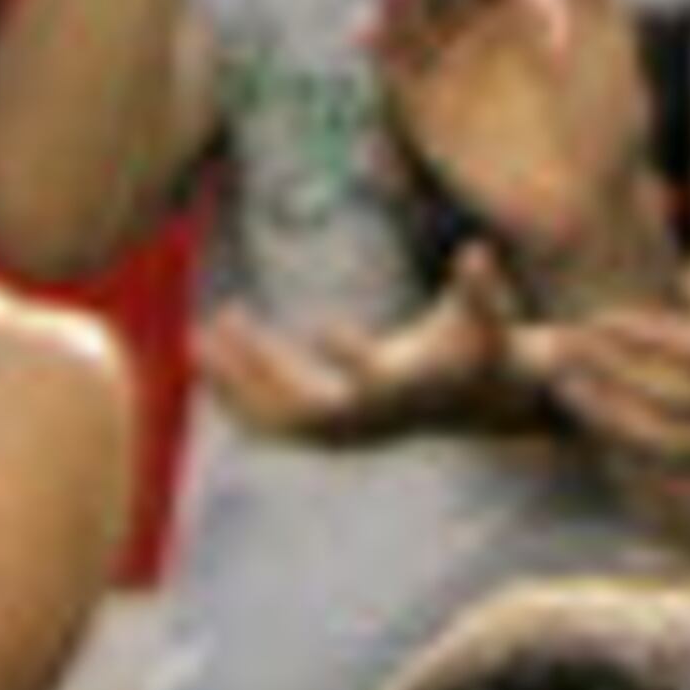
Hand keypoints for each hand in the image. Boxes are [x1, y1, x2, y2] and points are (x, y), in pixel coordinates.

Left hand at [193, 248, 527, 449]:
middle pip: (308, 406)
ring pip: (282, 421)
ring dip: (238, 385)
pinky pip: (276, 427)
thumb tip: (475, 252)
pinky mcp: (334, 437)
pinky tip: (208, 367)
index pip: (376, 382)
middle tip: (220, 321)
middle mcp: (372, 420)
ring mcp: (350, 435)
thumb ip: (482, 291)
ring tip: (199, 340)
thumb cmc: (484, 346)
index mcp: (407, 388)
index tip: (323, 327)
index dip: (352, 357)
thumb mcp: (490, 317)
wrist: (485, 403)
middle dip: (263, 368)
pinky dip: (240, 401)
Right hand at [370, 0, 654, 283]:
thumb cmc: (607, 122)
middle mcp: (481, 34)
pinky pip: (395, 78)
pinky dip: (379, 54)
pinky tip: (366, 32)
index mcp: (523, 5)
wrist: (586, 202)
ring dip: (393, 3)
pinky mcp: (428, 118)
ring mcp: (453, 75)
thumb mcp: (604, 43)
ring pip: (411, 25)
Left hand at [534, 210, 689, 465]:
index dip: (645, 342)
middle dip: (614, 385)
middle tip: (556, 352)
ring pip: (676, 447)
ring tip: (564, 384)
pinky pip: (686, 454)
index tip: (596, 318)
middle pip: (677, 411)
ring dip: (616, 423)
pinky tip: (598, 410)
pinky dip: (639, 440)